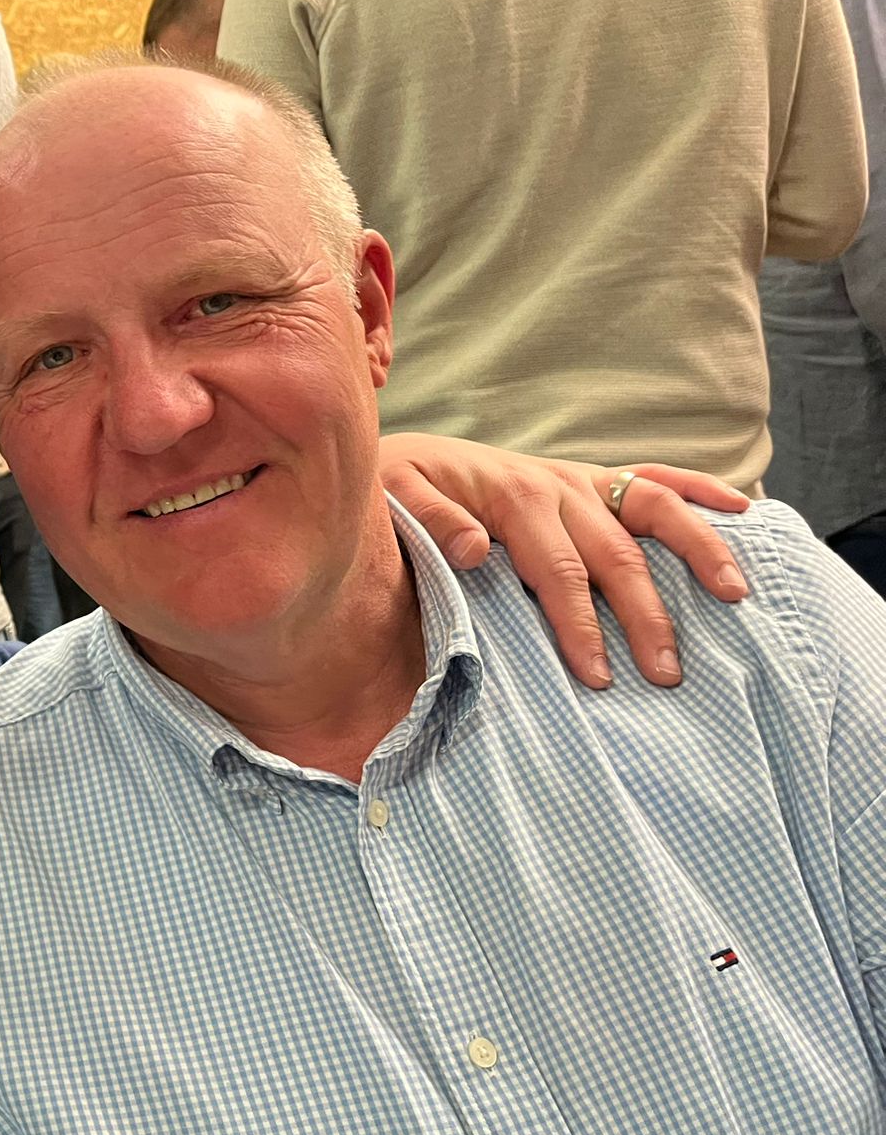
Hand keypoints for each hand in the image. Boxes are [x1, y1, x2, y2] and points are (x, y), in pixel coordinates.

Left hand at [378, 433, 751, 690]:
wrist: (394, 458)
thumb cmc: (392, 491)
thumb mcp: (391, 499)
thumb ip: (429, 522)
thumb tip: (476, 549)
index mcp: (512, 497)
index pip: (559, 572)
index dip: (580, 625)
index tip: (598, 677)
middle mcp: (555, 486)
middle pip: (615, 556)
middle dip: (644, 617)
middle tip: (667, 674)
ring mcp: (578, 481)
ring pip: (653, 512)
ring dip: (697, 551)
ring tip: (734, 596)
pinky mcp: (588, 480)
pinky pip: (652, 478)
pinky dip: (700, 490)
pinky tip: (743, 510)